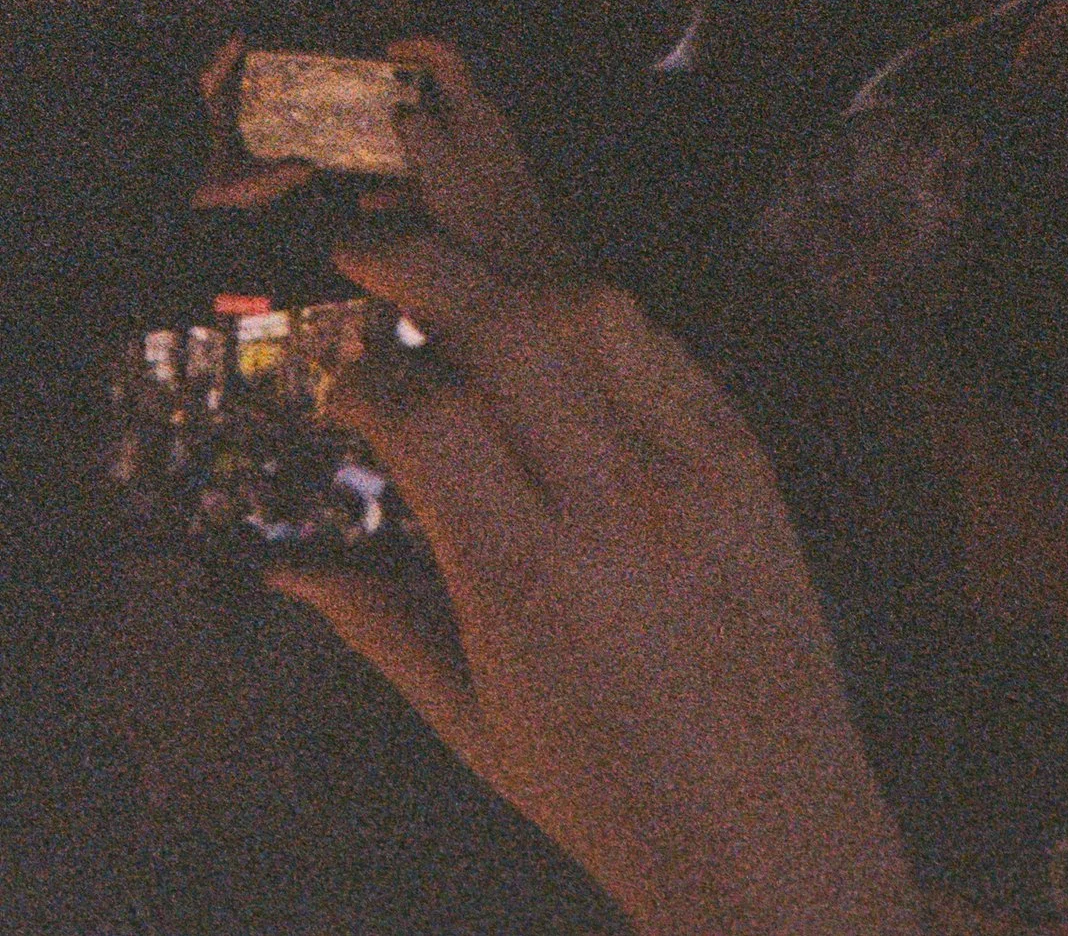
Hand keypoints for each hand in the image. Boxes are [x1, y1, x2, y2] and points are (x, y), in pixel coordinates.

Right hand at [277, 43, 920, 935]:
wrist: (770, 825)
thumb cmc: (611, 790)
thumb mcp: (472, 722)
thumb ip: (376, 623)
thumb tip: (288, 562)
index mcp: (532, 580)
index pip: (428, 416)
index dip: (364, 382)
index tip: (341, 388)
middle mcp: (620, 505)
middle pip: (511, 323)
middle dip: (424, 267)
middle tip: (371, 251)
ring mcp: (698, 468)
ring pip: (597, 310)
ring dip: (518, 285)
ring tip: (467, 296)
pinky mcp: (750, 456)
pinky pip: (666, 350)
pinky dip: (600, 329)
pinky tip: (560, 349)